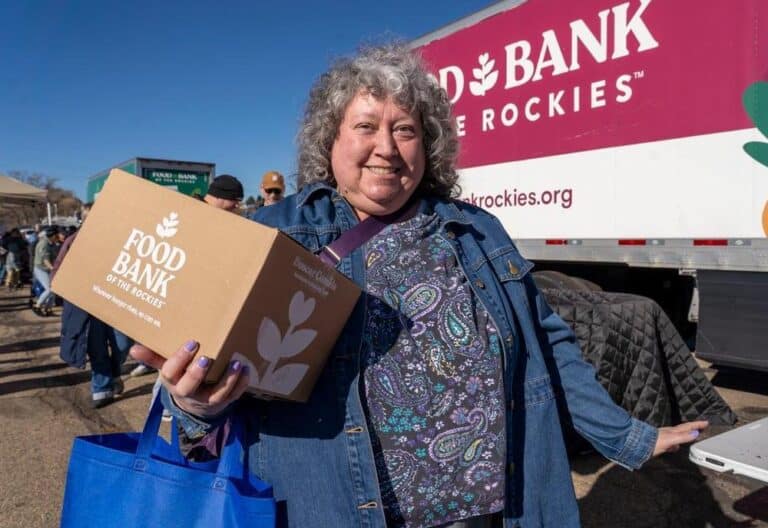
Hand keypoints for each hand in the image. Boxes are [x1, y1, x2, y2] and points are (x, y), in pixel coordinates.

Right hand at [130, 340, 249, 418]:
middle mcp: (188, 392)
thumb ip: (154, 357)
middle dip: (197, 373)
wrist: (194, 403)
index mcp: (172, 381)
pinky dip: (241, 384)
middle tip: (207, 357)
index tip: (191, 342)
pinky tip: (247, 370)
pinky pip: (233, 396)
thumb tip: (133, 348)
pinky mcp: (223, 402)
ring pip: (216, 394)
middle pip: (189, 386)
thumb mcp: (167, 368)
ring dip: (227, 379)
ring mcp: (206, 399)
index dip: (179, 359)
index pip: (170, 372)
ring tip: (236, 363)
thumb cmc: (180, 377)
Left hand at [652, 420, 708, 455]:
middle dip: (693, 428)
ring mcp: (664, 438)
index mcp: (673, 432)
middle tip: (701, 427)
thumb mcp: (671, 440)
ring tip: (691, 435)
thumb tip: (695, 433)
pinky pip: (672, 442)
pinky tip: (675, 447)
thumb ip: (683, 437)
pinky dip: (677, 443)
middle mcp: (669, 433)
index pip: (688, 426)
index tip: (706, 422)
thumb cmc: (653, 442)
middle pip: (684, 429)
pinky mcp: (660, 444)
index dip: (697, 424)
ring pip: (678, 435)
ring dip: (686, 435)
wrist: (638, 446)